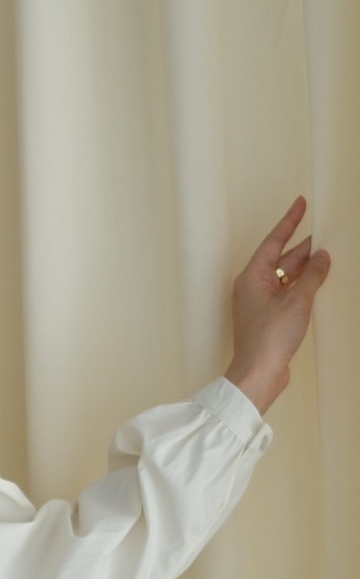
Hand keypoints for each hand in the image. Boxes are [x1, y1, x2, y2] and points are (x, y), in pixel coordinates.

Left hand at [225, 196, 330, 413]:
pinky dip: (302, 286)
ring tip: (327, 254)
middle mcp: (252, 288)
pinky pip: (287, 293)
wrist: (258, 375)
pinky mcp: (268, 318)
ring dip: (306, 268)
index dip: (289, 222)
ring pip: (286, 277)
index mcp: (252, 277)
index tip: (300, 203)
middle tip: (325, 233)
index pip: (274, 242)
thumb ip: (312, 275)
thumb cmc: (269, 339)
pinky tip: (318, 282)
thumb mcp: (297, 301)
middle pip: (281, 259)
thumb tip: (322, 257)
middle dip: (304, 247)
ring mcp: (259, 304)